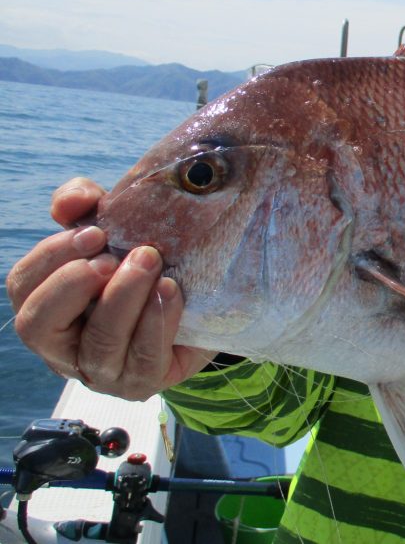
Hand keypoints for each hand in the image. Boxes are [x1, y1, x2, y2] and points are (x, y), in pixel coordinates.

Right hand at [6, 177, 214, 400]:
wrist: (202, 301)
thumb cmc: (144, 263)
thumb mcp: (113, 228)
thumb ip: (85, 204)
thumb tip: (71, 201)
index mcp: (46, 305)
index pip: (23, 285)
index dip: (52, 257)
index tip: (95, 233)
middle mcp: (62, 345)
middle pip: (39, 325)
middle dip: (73, 285)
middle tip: (112, 257)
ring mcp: (100, 371)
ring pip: (97, 344)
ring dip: (123, 299)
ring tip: (152, 261)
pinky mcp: (140, 382)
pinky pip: (143, 358)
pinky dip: (156, 321)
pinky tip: (171, 291)